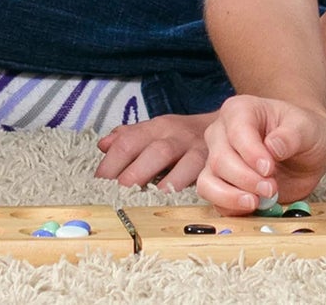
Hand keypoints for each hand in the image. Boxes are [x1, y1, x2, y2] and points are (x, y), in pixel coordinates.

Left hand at [94, 113, 210, 190]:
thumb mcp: (157, 130)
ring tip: (145, 198)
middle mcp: (175, 135)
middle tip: (117, 196)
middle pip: (151, 151)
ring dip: (157, 180)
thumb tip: (102, 145)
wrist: (228, 125)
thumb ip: (130, 136)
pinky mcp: (212, 163)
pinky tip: (177, 200)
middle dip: (133, 173)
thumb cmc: (183, 135)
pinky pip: (201, 174)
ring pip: (177, 159)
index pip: (128, 141)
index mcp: (156, 127)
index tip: (97, 185)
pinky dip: (188, 186)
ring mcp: (195, 148)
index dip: (111, 164)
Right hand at [195, 96, 325, 212]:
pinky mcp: (222, 184)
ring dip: (232, 197)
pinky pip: (214, 200)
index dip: (251, 153)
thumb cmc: (303, 131)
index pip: (236, 132)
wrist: (305, 151)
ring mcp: (218, 160)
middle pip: (220, 159)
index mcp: (240, 110)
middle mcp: (221, 133)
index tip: (269, 169)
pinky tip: (254, 207)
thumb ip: (291, 136)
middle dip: (246, 179)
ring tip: (257, 202)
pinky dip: (231, 209)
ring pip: (208, 182)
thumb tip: (273, 147)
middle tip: (271, 188)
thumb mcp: (306, 128)